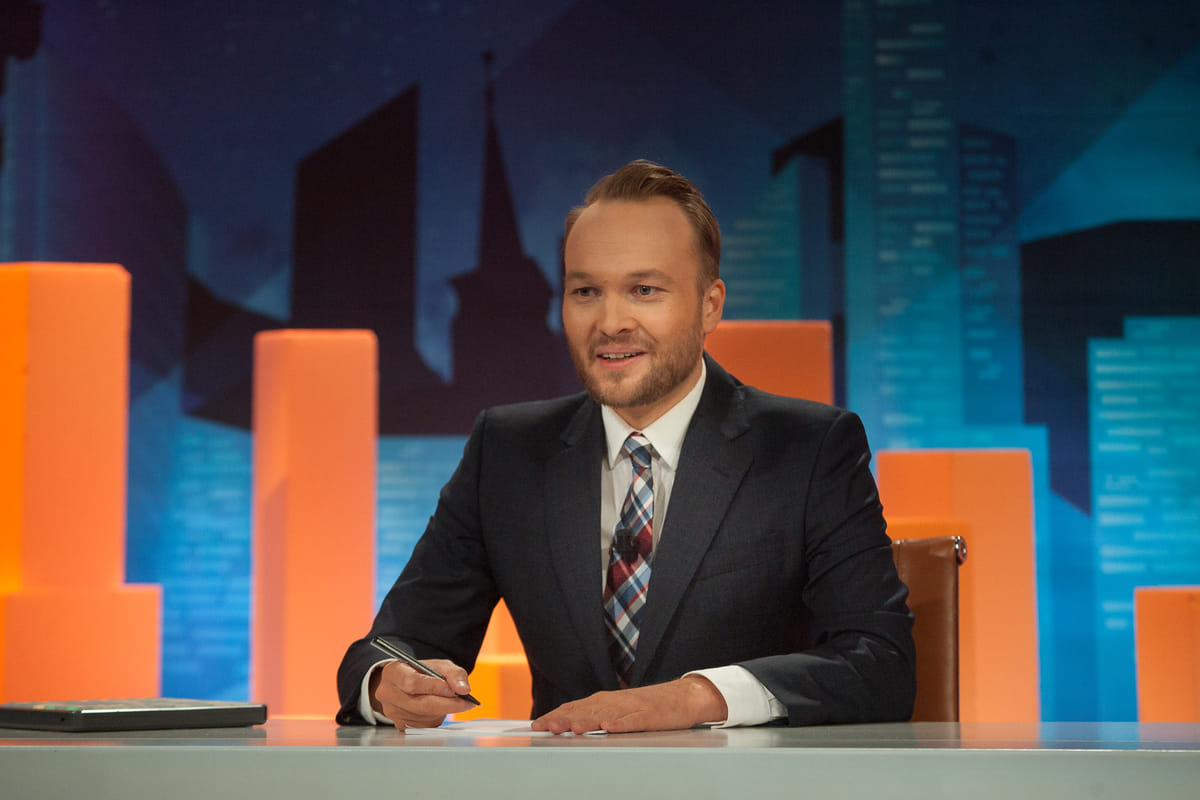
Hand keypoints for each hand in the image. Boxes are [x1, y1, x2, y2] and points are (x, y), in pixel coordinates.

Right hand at [369, 658, 475, 729]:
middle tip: (465, 703)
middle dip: (446, 704)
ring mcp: (392, 711)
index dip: (434, 687)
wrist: (406, 683)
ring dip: (442, 712)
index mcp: (393, 672)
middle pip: (419, 704)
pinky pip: (423, 726)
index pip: (412, 682)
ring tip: (451, 702)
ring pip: (423, 717)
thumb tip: (463, 689)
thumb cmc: (421, 673)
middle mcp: (388, 692)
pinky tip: (439, 710)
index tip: (453, 690)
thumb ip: (454, 673)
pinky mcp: (399, 724)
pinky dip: (436, 719)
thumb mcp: (439, 665)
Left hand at [530, 675, 727, 733]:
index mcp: (606, 700)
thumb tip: (569, 724)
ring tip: (571, 727)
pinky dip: (620, 723)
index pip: (574, 707)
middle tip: (546, 727)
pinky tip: (609, 727)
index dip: (555, 715)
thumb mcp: (619, 709)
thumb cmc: (650, 706)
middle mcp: (615, 701)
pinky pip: (632, 721)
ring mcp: (632, 708)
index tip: (537, 725)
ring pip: (605, 714)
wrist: (683, 697)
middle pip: (585, 709)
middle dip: (564, 718)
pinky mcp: (649, 716)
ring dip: (587, 720)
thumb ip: (597, 715)